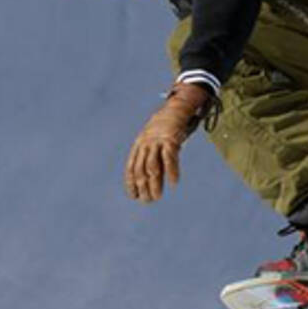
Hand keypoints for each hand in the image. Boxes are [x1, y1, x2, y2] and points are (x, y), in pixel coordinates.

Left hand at [125, 83, 211, 203]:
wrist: (176, 108)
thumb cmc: (166, 128)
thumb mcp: (155, 141)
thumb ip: (153, 157)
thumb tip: (152, 179)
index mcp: (139, 145)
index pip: (131, 167)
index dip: (131, 182)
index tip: (133, 196)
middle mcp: (145, 144)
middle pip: (141, 169)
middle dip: (142, 187)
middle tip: (146, 201)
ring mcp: (157, 141)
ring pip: (153, 167)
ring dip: (154, 184)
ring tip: (157, 197)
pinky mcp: (171, 139)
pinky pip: (170, 158)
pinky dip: (171, 171)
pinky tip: (173, 183)